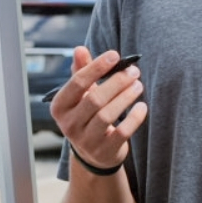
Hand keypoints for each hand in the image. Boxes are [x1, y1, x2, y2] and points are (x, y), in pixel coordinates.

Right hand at [49, 46, 146, 173]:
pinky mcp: (104, 151)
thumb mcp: (81, 95)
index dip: (96, 67)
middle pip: (94, 99)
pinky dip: (134, 118)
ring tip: (138, 85)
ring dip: (126, 97)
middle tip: (133, 71)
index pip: (77, 83)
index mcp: (59, 106)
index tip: (115, 55)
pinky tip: (142, 106)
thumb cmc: (87, 115)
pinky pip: (121, 132)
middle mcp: (69, 125)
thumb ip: (81, 72)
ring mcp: (86, 141)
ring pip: (107, 115)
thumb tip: (79, 49)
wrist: (92, 153)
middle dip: (117, 82)